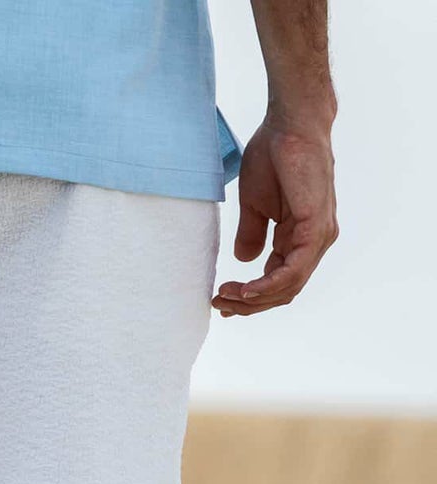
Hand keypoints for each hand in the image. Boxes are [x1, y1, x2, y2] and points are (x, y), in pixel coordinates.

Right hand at [213, 118, 336, 316]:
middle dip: (249, 304)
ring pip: (288, 286)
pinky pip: (293, 270)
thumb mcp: (255, 205)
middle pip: (283, 290)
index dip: (250, 297)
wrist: (290, 125)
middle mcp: (314, 242)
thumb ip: (252, 234)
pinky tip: (246, 289)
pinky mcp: (315, 228)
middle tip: (219, 303)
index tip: (220, 298)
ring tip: (225, 297)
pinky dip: (268, 285)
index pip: (279, 281)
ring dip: (254, 299)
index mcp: (300, 238)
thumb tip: (245, 260)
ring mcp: (318, 236)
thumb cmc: (274, 155)